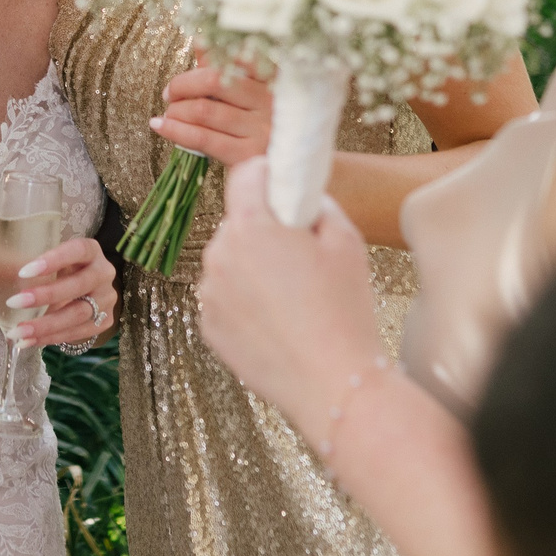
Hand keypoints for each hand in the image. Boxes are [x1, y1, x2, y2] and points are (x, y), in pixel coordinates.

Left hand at [0, 235, 116, 347]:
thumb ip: (8, 269)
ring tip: (18, 333)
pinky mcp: (103, 322)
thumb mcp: (40, 265)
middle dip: (45, 296)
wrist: (88, 292)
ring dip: (46, 325)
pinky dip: (51, 338)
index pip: (77, 250)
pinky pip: (77, 333)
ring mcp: (106, 300)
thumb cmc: (59, 272)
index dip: (54, 259)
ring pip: (78, 314)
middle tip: (14, 304)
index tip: (25, 271)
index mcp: (88, 251)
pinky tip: (30, 341)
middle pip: (78, 285)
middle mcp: (103, 273)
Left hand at [152, 52, 272, 164]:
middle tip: (170, 93)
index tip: (190, 63)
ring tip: (169, 112)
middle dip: (182, 85)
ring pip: (204, 110)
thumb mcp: (250, 93)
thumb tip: (201, 40)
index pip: (237, 55)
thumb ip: (227, 67)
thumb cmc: (260, 126)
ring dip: (176, 110)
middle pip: (214, 80)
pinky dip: (175, 130)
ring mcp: (261, 129)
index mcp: (274, 79)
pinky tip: (160, 126)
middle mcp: (271, 102)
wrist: (282, 171)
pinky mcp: (247, 156)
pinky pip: (202, 139)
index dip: (207, 53)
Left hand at [197, 158, 389, 430]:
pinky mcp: (209, 327)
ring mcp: (210, 294)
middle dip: (264, 227)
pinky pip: (224, 296)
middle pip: (238, 222)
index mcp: (251, 227)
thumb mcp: (346, 241)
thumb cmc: (344, 311)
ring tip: (292, 295)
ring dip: (251, 265)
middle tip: (300, 252)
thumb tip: (302, 196)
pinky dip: (244, 300)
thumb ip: (318, 204)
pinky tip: (277, 320)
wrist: (333, 382)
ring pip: (229, 260)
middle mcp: (220, 255)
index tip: (280, 182)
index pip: (245, 176)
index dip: (266, 173)